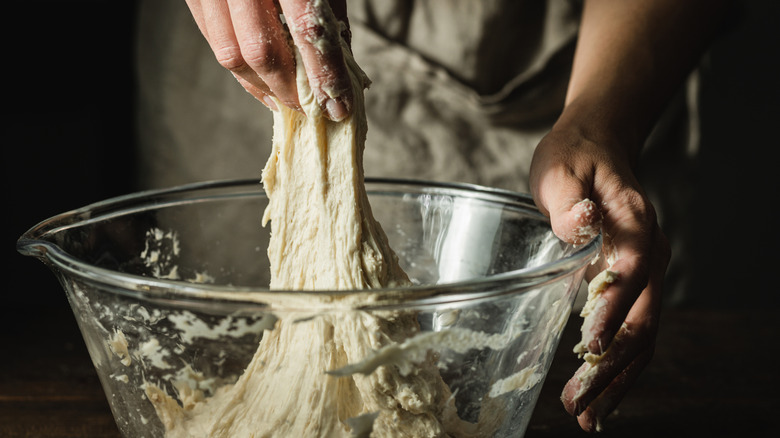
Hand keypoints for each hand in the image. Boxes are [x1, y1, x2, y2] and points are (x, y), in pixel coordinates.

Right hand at [185, 0, 351, 119]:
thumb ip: (329, 14)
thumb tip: (341, 67)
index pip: (306, 30)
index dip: (325, 75)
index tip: (338, 106)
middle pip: (260, 50)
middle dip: (288, 90)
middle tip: (310, 107)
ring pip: (230, 54)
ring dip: (260, 87)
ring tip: (284, 100)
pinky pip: (213, 40)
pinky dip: (238, 68)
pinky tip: (259, 79)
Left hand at [530, 121, 670, 431]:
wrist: (599, 146)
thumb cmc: (575, 157)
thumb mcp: (562, 167)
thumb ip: (570, 199)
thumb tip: (580, 226)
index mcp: (635, 223)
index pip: (631, 272)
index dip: (612, 312)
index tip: (588, 347)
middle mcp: (651, 253)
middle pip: (642, 320)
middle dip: (611, 367)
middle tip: (578, 406)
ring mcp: (647, 272)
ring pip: (643, 336)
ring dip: (616, 379)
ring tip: (587, 416)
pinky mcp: (633, 285)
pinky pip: (634, 332)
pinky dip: (618, 366)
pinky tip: (597, 393)